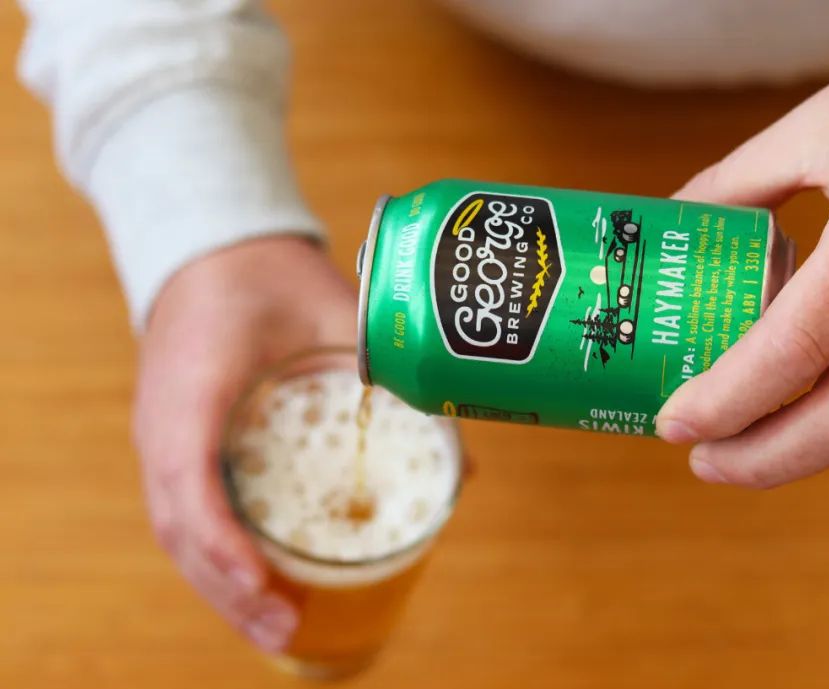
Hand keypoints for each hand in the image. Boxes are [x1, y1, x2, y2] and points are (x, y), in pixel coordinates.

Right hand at [133, 237, 355, 649]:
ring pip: (178, 531)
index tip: (265, 579)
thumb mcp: (340, 316)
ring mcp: (164, 438)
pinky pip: (185, 513)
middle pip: (180, 525)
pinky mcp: (176, 445)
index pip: (189, 475)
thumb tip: (464, 466)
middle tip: (287, 630)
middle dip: (230, 587)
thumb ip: (395, 380)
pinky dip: (217, 558)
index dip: (224, 536)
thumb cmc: (274, 280)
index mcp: (196, 384)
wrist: (215, 251)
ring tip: (277, 629)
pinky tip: (256, 589)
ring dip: (221, 587)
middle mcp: (166, 423)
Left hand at [657, 0, 828, 487]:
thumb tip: (676, 227)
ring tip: (748, 442)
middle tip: (702, 458)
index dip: (724, 402)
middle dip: (760, 460)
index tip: (674, 421)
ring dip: (810, 451)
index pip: (793, 351)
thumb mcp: (822, 121)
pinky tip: (817, 406)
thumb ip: (737, 183)